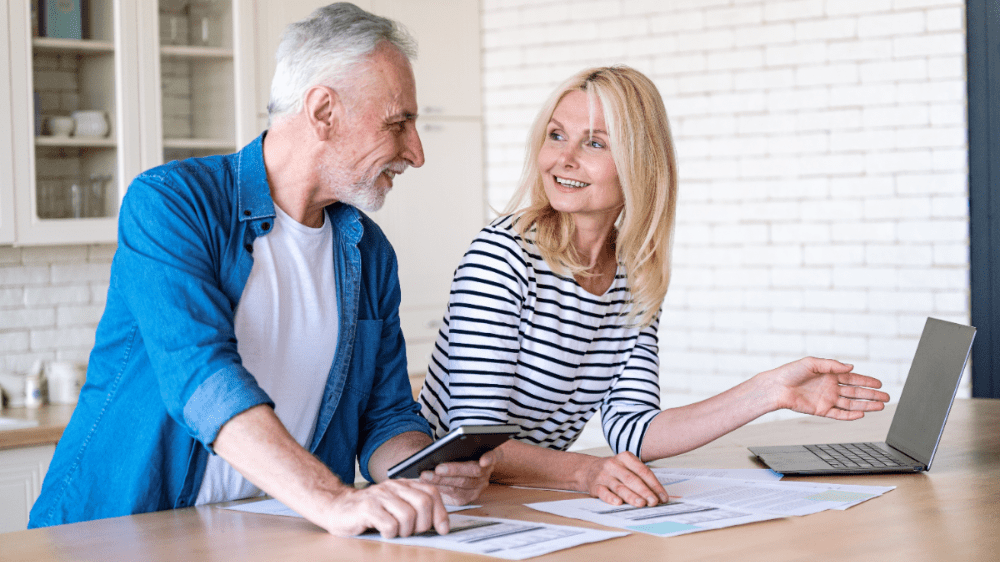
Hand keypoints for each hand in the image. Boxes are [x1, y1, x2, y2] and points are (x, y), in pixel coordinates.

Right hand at [316, 479, 448, 537]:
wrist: (336, 506)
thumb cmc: (369, 510)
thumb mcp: (395, 505)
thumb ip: (415, 509)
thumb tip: (441, 524)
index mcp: (403, 485)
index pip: (431, 492)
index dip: (441, 512)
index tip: (443, 529)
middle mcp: (393, 487)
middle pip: (423, 503)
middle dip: (424, 524)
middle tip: (414, 532)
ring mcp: (380, 496)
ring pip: (408, 515)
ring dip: (406, 531)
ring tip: (396, 532)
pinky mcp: (367, 508)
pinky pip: (390, 525)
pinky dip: (390, 534)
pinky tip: (383, 533)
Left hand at [419, 449, 499, 504]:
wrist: (458, 467)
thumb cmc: (458, 452)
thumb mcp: (460, 446)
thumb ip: (457, 445)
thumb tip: (444, 447)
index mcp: (489, 455)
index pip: (493, 456)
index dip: (489, 458)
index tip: (483, 460)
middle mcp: (486, 472)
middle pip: (472, 472)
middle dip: (453, 470)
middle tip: (437, 468)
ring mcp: (479, 486)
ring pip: (461, 485)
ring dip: (441, 481)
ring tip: (425, 476)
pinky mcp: (468, 497)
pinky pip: (454, 494)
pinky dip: (439, 488)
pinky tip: (427, 483)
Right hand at [578, 452, 668, 506]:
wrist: (589, 469)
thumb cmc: (615, 471)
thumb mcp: (627, 467)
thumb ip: (641, 478)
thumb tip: (658, 496)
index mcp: (625, 458)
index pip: (643, 471)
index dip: (654, 485)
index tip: (663, 497)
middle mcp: (614, 465)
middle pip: (632, 479)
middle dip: (644, 491)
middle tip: (654, 502)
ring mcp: (604, 475)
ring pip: (619, 487)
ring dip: (631, 496)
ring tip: (641, 504)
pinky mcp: (595, 486)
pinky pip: (603, 492)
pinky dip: (611, 498)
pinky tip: (618, 503)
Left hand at [765, 357, 889, 419]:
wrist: (777, 387)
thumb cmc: (791, 372)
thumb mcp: (812, 363)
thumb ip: (832, 365)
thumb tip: (851, 366)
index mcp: (830, 375)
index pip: (853, 379)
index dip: (867, 381)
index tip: (880, 383)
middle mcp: (831, 388)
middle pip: (856, 392)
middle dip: (872, 394)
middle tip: (887, 397)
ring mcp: (827, 400)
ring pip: (851, 404)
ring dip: (866, 405)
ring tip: (880, 406)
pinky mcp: (821, 410)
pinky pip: (839, 414)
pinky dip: (850, 415)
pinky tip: (862, 414)